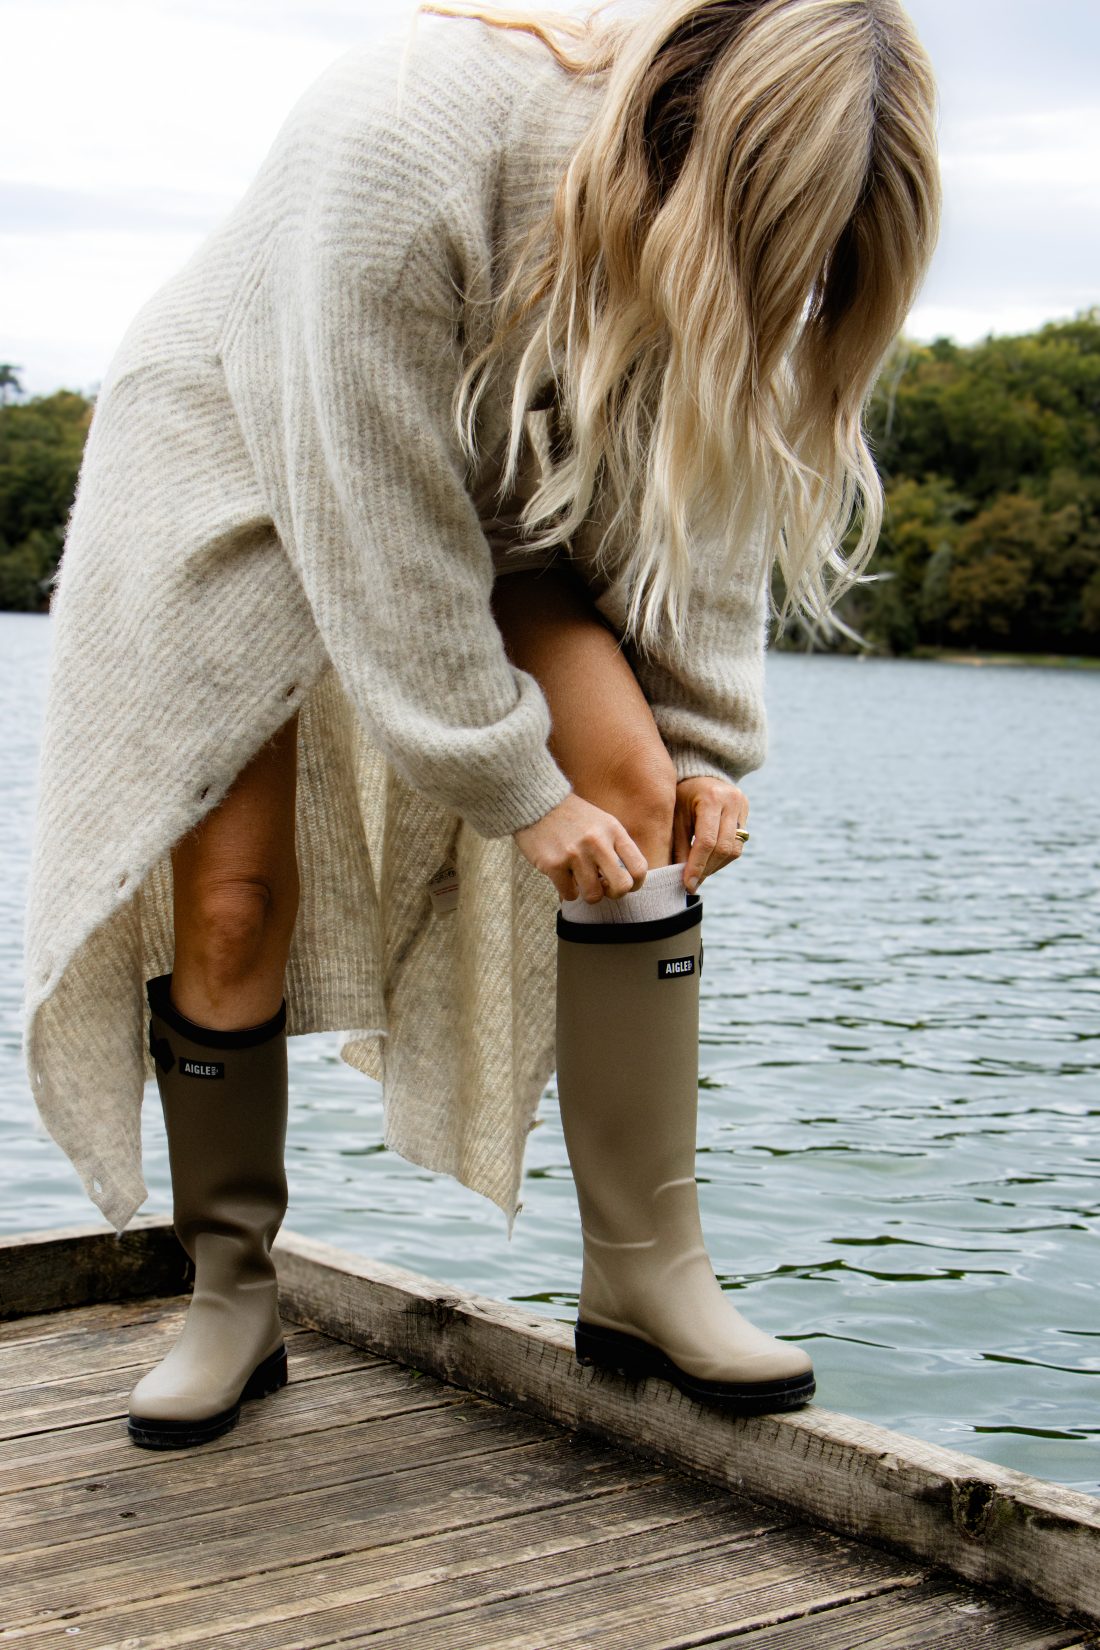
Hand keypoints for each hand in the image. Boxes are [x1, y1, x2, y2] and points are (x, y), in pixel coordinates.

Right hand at [514, 793, 648, 902]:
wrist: (537, 802)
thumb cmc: (572, 816)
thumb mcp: (602, 822)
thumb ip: (616, 846)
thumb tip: (628, 878)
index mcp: (613, 830)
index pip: (639, 868)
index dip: (635, 884)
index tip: (626, 884)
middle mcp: (597, 842)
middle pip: (621, 886)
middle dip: (614, 893)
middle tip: (603, 887)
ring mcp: (575, 854)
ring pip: (594, 895)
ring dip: (588, 893)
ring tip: (581, 882)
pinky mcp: (553, 864)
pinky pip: (569, 894)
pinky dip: (567, 891)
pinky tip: (564, 878)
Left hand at [672, 776, 749, 891]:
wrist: (699, 775)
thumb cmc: (681, 797)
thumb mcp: (675, 817)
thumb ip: (678, 846)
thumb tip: (678, 878)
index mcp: (711, 798)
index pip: (707, 841)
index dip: (697, 866)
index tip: (688, 884)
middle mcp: (732, 801)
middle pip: (724, 847)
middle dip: (707, 869)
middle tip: (692, 884)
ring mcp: (743, 807)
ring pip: (734, 849)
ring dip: (716, 867)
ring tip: (699, 875)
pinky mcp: (747, 814)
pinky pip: (738, 845)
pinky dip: (722, 859)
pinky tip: (708, 864)